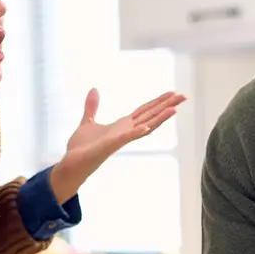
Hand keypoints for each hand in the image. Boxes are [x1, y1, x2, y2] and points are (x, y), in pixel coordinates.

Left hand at [49, 89, 186, 202]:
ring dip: (159, 118)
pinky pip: (125, 138)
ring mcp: (120, 139)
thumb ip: (92, 106)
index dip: (158, 102)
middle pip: (150, 116)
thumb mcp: (88, 121)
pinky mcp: (110, 145)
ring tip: (175, 109)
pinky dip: (136, 132)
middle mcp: (125, 132)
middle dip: (166, 106)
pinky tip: (147, 126)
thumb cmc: (81, 148)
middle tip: (183, 96)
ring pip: (145, 126)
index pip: (144, 111)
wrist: (71, 164)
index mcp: (121, 125)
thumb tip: (94, 89)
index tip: (172, 93)